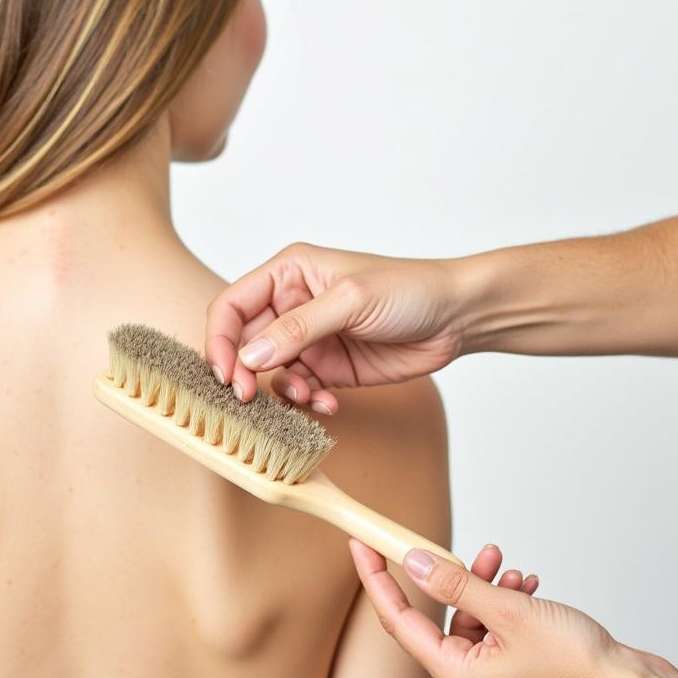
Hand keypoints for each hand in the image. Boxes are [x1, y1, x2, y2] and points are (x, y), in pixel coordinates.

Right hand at [204, 241, 467, 407]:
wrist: (457, 317)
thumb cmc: (410, 289)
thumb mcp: (351, 300)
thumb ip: (299, 328)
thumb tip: (251, 355)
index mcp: (288, 273)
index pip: (232, 305)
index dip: (220, 338)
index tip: (227, 372)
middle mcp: (291, 305)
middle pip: (243, 343)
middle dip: (245, 373)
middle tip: (250, 398)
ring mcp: (308, 339)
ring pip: (270, 373)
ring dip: (282, 390)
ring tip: (308, 396)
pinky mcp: (327, 368)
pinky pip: (299, 390)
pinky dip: (307, 401)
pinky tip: (329, 404)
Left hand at [349, 539, 622, 677]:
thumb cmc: (580, 667)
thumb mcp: (510, 611)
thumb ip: (456, 585)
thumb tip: (414, 563)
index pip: (399, 621)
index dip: (378, 580)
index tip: (361, 547)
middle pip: (439, 619)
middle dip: (452, 578)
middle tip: (464, 549)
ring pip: (472, 622)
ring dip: (485, 589)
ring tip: (507, 567)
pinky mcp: (517, 676)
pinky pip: (496, 633)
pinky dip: (506, 606)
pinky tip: (527, 586)